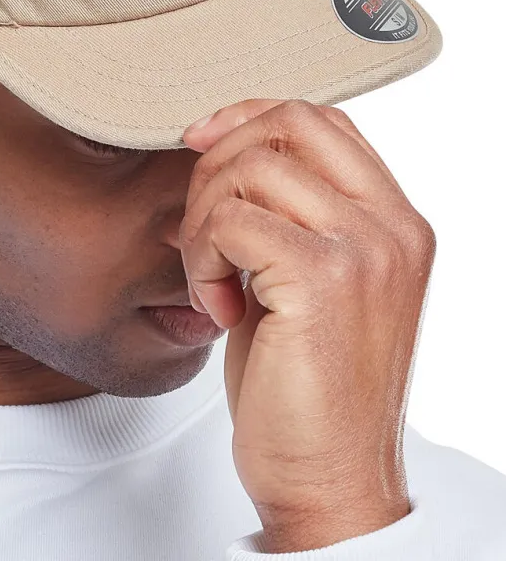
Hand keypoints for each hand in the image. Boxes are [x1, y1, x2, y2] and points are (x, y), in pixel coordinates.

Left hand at [180, 99, 435, 551]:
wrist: (329, 480)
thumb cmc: (308, 385)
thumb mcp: (309, 279)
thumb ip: (288, 211)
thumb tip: (219, 147)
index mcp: (396, 221)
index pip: (322, 120)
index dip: (251, 117)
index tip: (201, 144)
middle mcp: (394, 226)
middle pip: (289, 123)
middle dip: (219, 160)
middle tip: (199, 227)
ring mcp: (367, 250)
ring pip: (251, 168)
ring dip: (204, 218)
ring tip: (210, 276)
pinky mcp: (325, 279)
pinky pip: (233, 221)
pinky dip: (204, 256)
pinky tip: (217, 306)